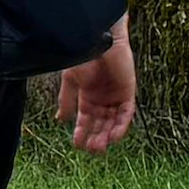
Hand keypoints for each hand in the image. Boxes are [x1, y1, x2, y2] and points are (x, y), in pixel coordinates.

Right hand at [57, 30, 137, 152]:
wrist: (97, 38)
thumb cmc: (82, 55)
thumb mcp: (70, 80)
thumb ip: (67, 100)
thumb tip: (60, 119)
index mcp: (87, 95)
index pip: (86, 118)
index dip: (81, 131)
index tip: (77, 144)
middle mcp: (102, 97)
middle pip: (100, 123)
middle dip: (95, 137)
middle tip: (90, 150)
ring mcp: (116, 95)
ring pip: (113, 121)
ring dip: (107, 135)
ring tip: (99, 147)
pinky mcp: (128, 92)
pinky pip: (126, 114)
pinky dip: (121, 126)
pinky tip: (113, 136)